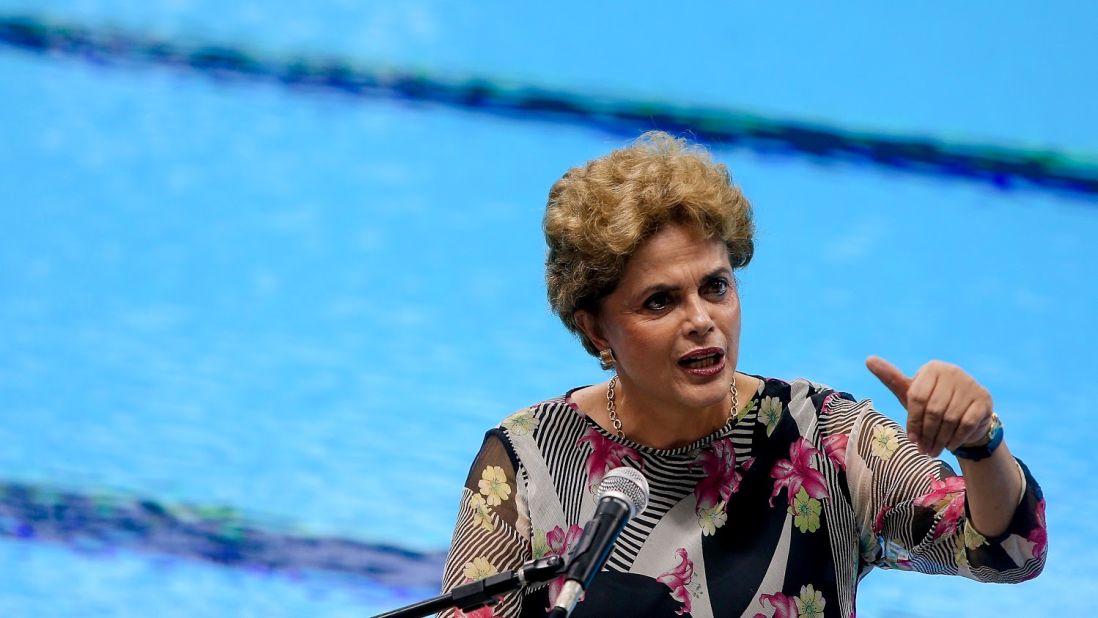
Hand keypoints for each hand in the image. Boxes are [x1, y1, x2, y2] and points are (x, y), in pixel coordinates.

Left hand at [865, 356, 994, 456]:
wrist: (967, 418)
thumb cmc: (932, 405)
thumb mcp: (911, 394)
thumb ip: (891, 378)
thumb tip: (868, 359)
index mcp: (932, 368)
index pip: (916, 397)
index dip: (912, 421)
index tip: (911, 438)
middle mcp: (953, 371)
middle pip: (934, 410)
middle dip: (927, 434)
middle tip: (923, 450)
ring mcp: (970, 384)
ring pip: (950, 419)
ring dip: (940, 440)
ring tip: (933, 451)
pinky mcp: (984, 399)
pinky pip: (967, 423)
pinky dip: (956, 438)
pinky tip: (950, 445)